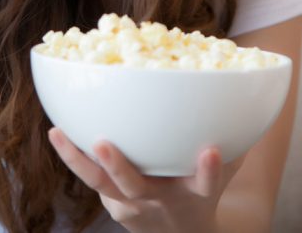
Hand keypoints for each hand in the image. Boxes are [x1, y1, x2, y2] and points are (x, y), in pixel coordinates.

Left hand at [48, 128, 243, 232]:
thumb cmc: (202, 190)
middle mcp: (160, 201)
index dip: (210, 170)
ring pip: (100, 184)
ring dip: (77, 159)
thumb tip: (244, 96)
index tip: (212, 151)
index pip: (207, 184)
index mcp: (195, 194)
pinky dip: (74, 155)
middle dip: (119, 166)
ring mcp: (132, 205)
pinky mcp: (114, 204)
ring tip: (57, 133)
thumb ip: (231, 141)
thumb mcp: (222, 171)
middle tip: (103, 143)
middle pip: (137, 187)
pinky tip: (59, 130)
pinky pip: (91, 179)